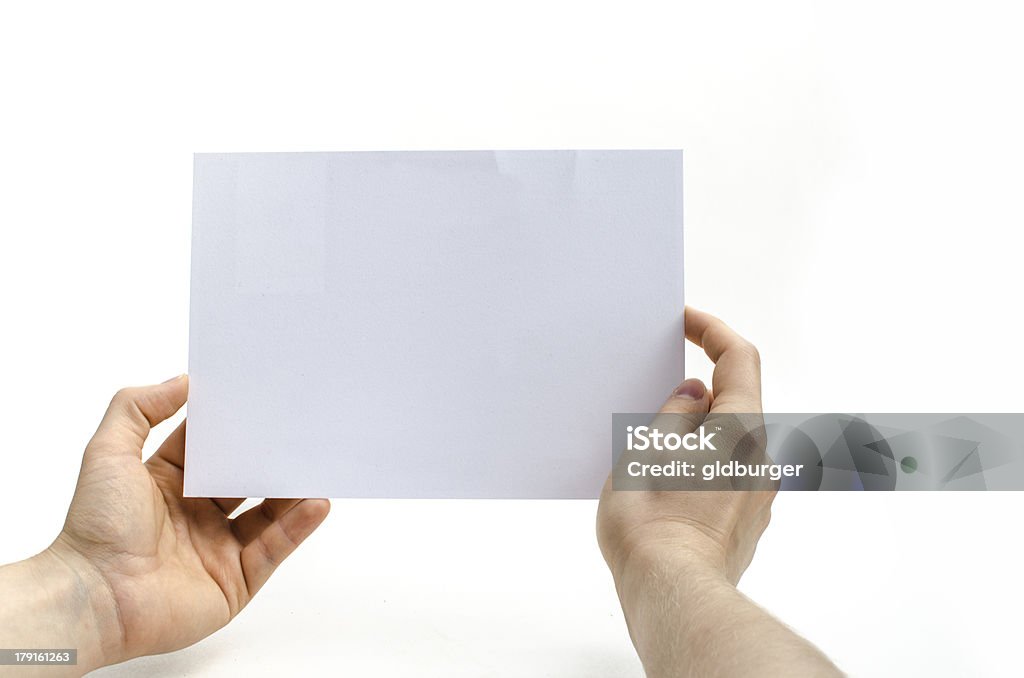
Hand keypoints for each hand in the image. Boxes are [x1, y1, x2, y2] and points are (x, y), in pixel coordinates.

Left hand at [2, 376, 329, 673]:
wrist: (95, 598)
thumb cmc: (96, 527)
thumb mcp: (107, 452)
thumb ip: (138, 409)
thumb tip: (183, 380)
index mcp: (166, 486)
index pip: (210, 450)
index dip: (234, 427)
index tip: (262, 400)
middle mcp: (194, 516)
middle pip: (245, 480)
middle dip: (271, 457)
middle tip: (301, 430)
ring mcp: (217, 550)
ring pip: (268, 514)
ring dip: (292, 491)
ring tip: (318, 465)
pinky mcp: (235, 582)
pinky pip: (274, 549)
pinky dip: (298, 527)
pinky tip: (316, 502)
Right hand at [597, 306, 772, 584]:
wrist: (672, 595)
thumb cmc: (653, 522)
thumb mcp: (647, 449)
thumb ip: (674, 412)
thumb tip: (693, 394)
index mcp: (740, 430)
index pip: (739, 359)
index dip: (713, 330)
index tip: (686, 320)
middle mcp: (759, 459)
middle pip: (734, 403)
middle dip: (695, 389)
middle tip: (652, 387)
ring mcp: (755, 495)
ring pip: (726, 443)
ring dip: (693, 432)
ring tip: (647, 444)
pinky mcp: (743, 523)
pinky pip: (722, 475)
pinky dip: (697, 464)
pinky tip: (662, 481)